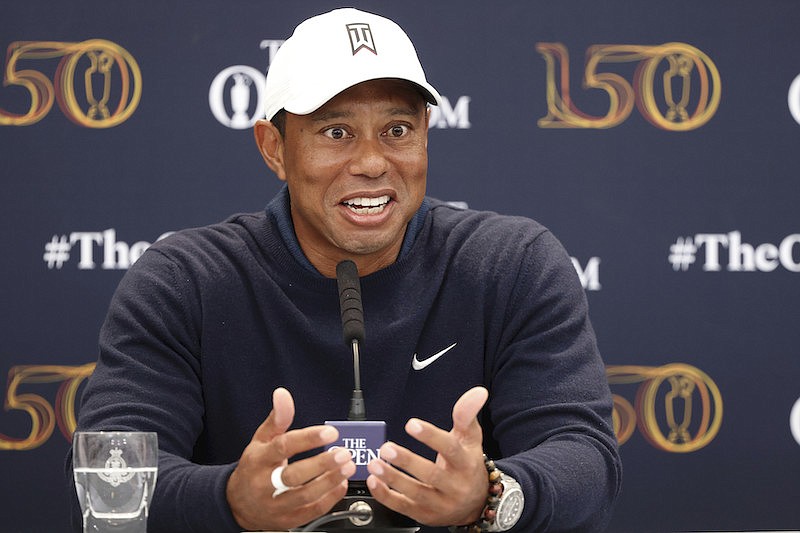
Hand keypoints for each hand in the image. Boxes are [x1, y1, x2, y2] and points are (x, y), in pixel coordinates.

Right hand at [226, 387, 356, 530]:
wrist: (238, 503)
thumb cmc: (253, 467)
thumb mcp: (260, 439)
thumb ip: (277, 418)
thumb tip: (283, 394)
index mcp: (258, 460)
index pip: (283, 447)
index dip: (308, 439)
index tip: (330, 432)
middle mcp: (264, 484)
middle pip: (294, 475)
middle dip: (322, 464)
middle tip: (343, 452)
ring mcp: (275, 504)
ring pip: (304, 496)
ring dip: (330, 481)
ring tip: (347, 467)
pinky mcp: (286, 520)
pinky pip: (311, 511)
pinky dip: (329, 498)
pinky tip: (341, 484)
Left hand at [366, 386, 489, 526]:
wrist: (476, 503)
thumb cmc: (468, 464)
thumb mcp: (470, 438)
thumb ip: (467, 414)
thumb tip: (478, 392)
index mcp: (466, 464)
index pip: (450, 449)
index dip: (431, 437)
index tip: (411, 424)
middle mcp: (455, 486)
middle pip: (431, 475)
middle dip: (407, 461)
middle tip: (386, 448)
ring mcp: (440, 504)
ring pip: (415, 493)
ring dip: (392, 479)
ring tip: (374, 463)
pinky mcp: (424, 515)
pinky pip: (403, 508)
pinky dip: (386, 496)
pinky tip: (374, 481)